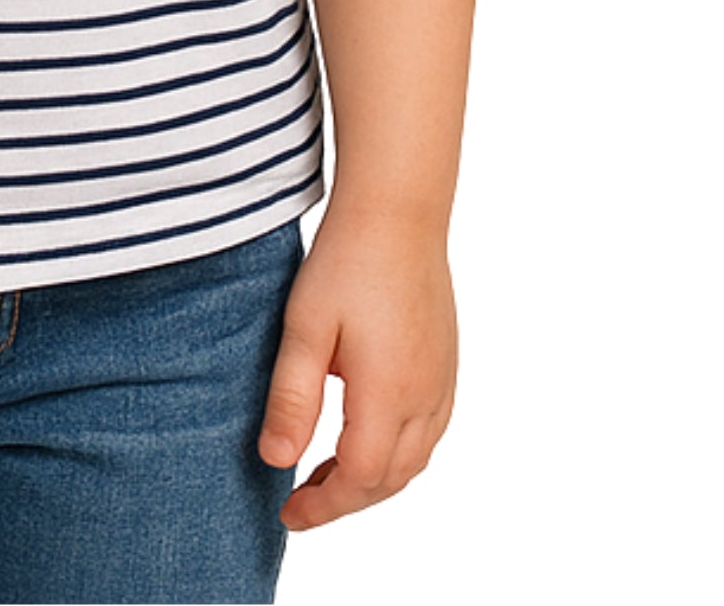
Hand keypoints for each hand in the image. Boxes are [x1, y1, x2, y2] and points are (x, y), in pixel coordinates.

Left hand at [256, 203, 457, 529]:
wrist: (399, 209)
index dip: (323, 506)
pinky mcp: (447, 361)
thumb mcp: (305, 328)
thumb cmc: (347, 260)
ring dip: (374, 479)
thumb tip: (276, 462)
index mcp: (388, 393)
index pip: (360, 479)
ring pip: (415, 459)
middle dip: (347, 500)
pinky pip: (430, 430)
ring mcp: (442, 379)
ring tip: (328, 474)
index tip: (288, 513)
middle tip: (302, 501)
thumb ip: (292, 398)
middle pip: (391, 479)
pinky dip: (399, 452)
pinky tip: (368, 435)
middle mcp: (425, 395)